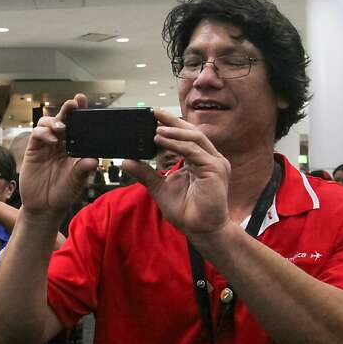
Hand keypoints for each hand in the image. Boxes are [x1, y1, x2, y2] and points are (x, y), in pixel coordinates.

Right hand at [18, 95, 98, 218]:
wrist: (44, 208)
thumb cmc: (62, 194)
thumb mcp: (76, 183)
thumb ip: (82, 171)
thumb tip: (93, 160)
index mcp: (75, 148)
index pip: (79, 127)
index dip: (81, 113)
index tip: (84, 102)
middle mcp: (61, 144)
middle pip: (63, 120)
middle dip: (68, 109)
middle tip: (73, 103)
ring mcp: (46, 146)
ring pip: (48, 123)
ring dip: (55, 121)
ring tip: (62, 129)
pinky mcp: (33, 150)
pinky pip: (37, 134)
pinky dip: (43, 132)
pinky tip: (51, 140)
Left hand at [121, 111, 229, 235]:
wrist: (199, 229)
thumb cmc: (186, 211)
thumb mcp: (159, 187)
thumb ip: (145, 173)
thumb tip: (126, 161)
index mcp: (199, 159)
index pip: (185, 136)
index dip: (171, 125)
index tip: (153, 116)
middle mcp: (209, 158)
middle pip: (191, 132)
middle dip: (172, 122)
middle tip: (154, 113)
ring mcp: (214, 162)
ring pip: (194, 138)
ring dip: (173, 132)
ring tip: (155, 130)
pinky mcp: (215, 169)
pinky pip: (194, 152)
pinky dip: (177, 145)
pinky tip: (162, 141)